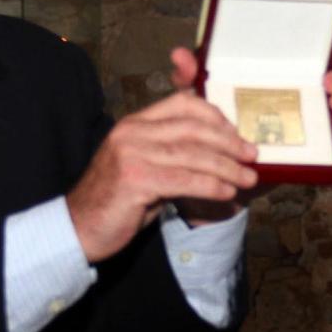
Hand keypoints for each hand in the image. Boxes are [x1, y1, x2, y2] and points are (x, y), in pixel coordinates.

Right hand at [66, 92, 256, 261]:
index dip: (215, 115)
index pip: (182, 103)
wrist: (80, 228)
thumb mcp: (144, 168)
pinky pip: (184, 179)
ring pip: (193, 154)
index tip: (237, 132)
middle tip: (252, 155)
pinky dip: (211, 185)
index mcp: (135, 123)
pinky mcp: (135, 180)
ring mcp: (131, 154)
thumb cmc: (118, 201)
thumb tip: (218, 154)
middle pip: (193, 127)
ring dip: (227, 166)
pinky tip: (227, 193)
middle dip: (229, 141)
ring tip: (248, 177)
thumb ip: (172, 155)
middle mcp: (132, 132)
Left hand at [164, 41, 331, 222]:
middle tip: (329, 80)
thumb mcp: (195, 101)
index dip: (330, 45)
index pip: (310, 54)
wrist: (209, 176)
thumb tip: (181, 56)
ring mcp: (307, 119)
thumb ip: (190, 78)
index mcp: (276, 75)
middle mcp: (298, 93)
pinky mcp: (308, 147)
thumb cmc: (207, 127)